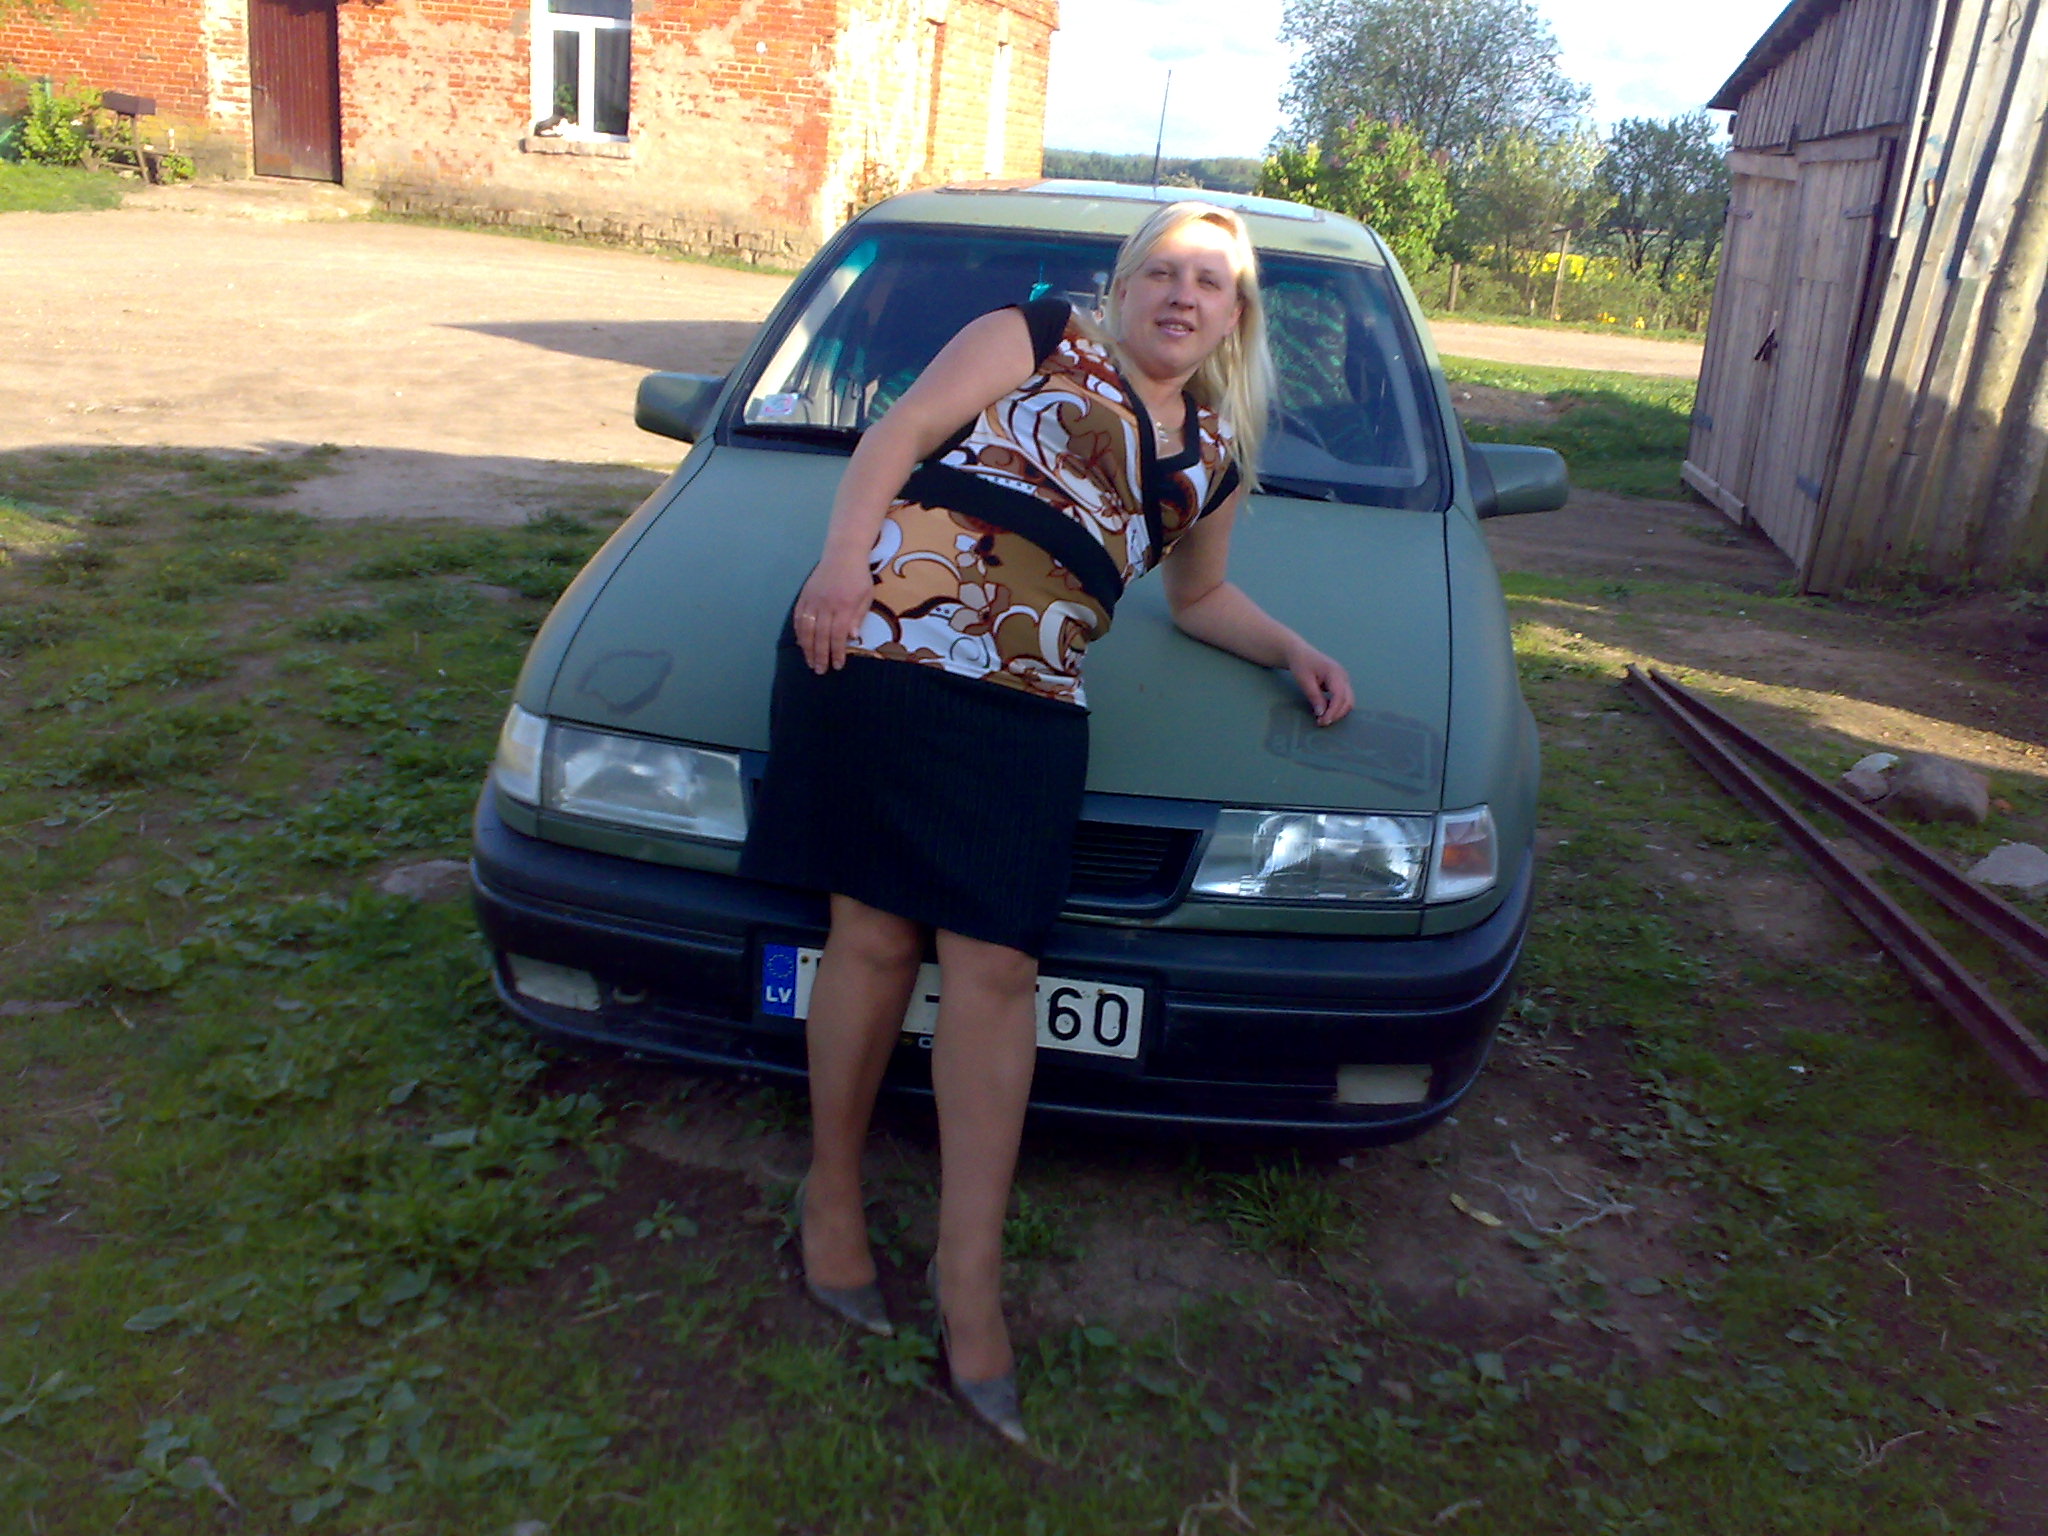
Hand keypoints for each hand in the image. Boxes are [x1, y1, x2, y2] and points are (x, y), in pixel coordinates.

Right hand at [792, 554, 871, 673]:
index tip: (837, 666)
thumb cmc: (859, 577)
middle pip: (820, 636)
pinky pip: (798, 617)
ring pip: (807, 629)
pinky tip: (801, 643)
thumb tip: (852, 637)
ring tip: (810, 662)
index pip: (838, 636)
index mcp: (844, 606)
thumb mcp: (866, 597)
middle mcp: (826, 605)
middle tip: (820, 671)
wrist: (843, 553)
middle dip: (820, 656)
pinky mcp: (804, 595)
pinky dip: (799, 632)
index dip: (836, 653)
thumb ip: (858, 617)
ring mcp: (813, 600)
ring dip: (807, 648)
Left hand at [1285, 640, 1353, 726]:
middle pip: (1348, 700)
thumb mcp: (1304, 681)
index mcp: (1335, 673)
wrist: (1300, 653)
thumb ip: (1314, 697)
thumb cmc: (1301, 664)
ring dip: (1338, 712)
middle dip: (1337, 714)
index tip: (1323, 721)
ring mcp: (1344, 680)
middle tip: (1321, 723)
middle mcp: (1343, 676)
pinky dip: (1337, 707)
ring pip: (1348, 701)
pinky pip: (1344, 698)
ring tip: (1323, 718)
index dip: (1333, 711)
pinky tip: (1325, 711)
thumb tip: (1321, 714)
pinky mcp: (1341, 683)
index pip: (1340, 696)